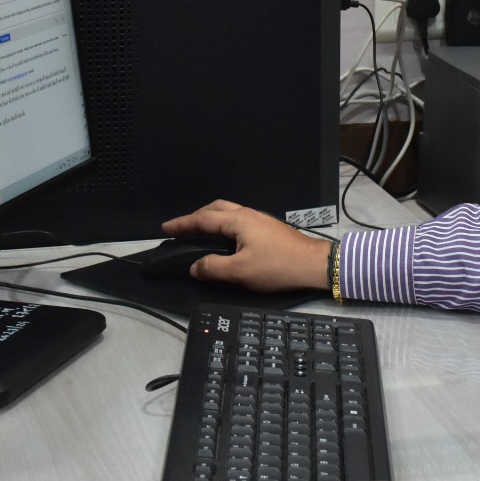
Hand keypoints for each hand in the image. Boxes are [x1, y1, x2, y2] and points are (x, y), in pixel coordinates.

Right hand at [159, 200, 330, 290]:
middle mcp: (249, 215)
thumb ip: (214, 268)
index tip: (166, 227)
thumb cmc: (279, 266)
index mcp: (239, 221)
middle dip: (196, 216)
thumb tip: (195, 267)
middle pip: (216, 208)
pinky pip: (239, 221)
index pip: (203, 219)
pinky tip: (225, 239)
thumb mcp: (241, 272)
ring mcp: (260, 220)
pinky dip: (225, 225)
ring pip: (229, 213)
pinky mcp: (268, 229)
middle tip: (182, 228)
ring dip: (211, 219)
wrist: (313, 265)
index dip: (183, 223)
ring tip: (199, 232)